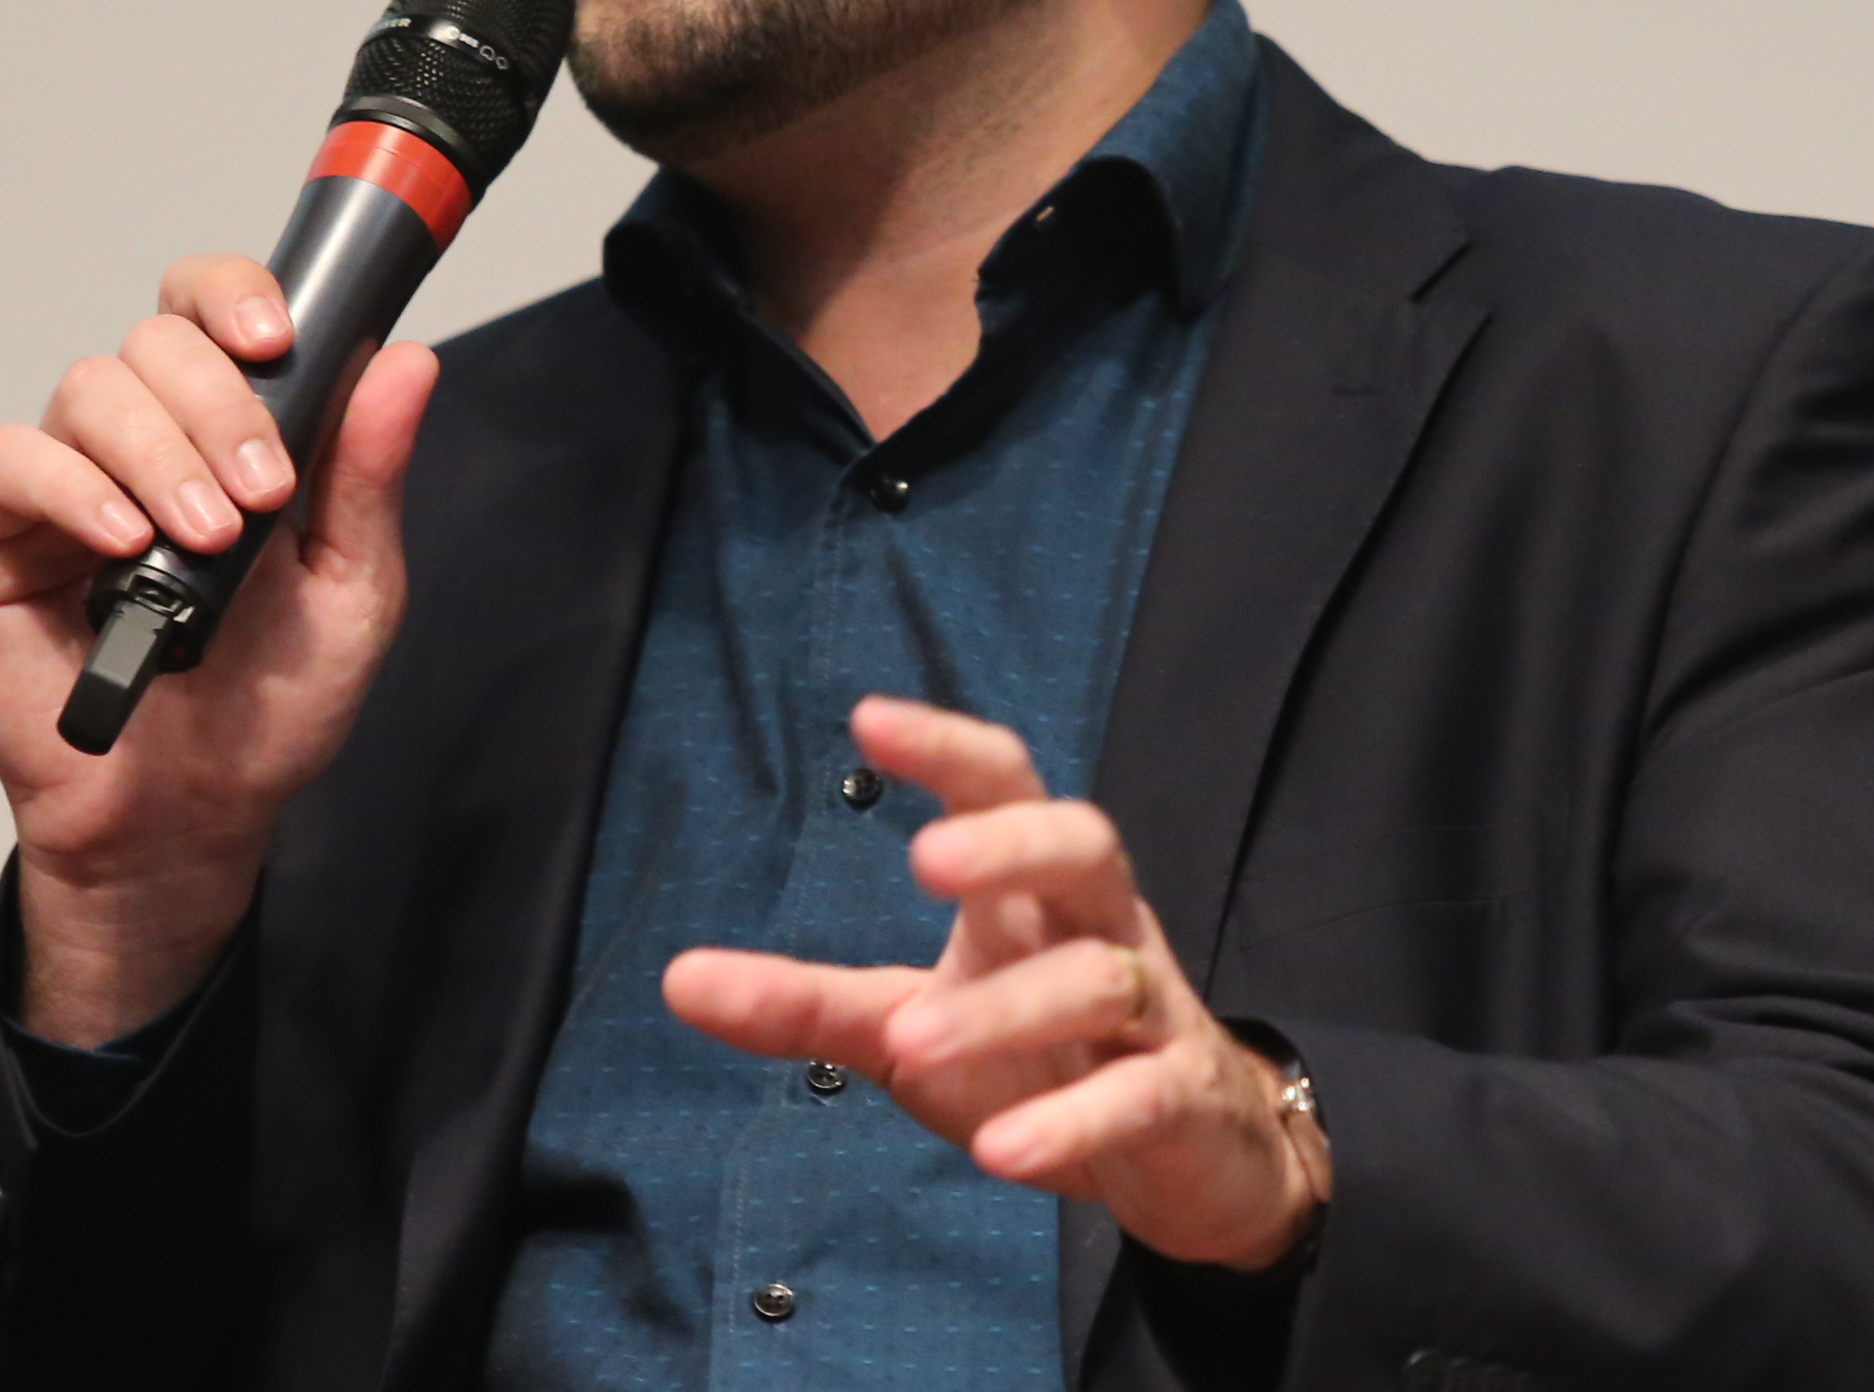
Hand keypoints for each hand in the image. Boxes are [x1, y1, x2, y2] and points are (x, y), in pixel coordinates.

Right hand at [0, 253, 432, 1044]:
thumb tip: (406, 361)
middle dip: (218, 403)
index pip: (212, 308)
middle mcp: (144, 439)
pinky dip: (72, 488)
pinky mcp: (1, 538)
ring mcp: (69, 483)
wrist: (194, 813)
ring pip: (91, 389)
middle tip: (262, 495)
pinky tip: (123, 545)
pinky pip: (14, 462)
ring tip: (205, 541)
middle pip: (156, 339)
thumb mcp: (353, 589)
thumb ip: (369, 475)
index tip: (278, 341)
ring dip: (158, 453)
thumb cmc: (270, 705)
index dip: (236, 296)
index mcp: (228, 429)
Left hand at [664, 698, 1332, 1270]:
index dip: (947, 746)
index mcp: (1033, 893)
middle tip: (926, 862)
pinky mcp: (1180, 1098)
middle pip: (1084, 843)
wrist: (1198, 1155)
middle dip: (1012, 842)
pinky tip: (1000, 1152)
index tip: (867, 718)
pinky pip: (1137, 1095)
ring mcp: (1152, 1011)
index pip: (1005, 785)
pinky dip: (1072, 1120)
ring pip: (1098, 977)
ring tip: (912, 1044)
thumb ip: (805, 1002)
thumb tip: (675, 978)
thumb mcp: (909, 1027)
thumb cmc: (1042, 1061)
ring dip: (1007, 1009)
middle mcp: (1100, 928)